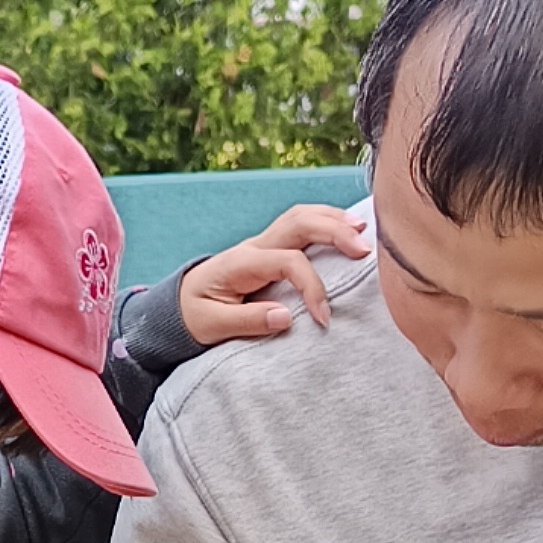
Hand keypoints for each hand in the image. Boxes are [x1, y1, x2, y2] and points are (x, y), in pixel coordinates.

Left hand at [174, 204, 367, 349]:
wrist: (177, 305)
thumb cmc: (193, 316)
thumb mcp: (211, 326)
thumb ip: (248, 322)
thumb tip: (286, 317)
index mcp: (241, 263)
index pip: (288, 262)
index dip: (312, 287)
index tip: (324, 318)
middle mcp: (255, 246)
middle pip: (299, 222)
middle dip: (335, 232)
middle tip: (365, 251)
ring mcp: (264, 244)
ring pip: (302, 216)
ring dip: (334, 220)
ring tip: (363, 231)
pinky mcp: (271, 250)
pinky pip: (301, 226)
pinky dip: (326, 222)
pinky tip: (347, 229)